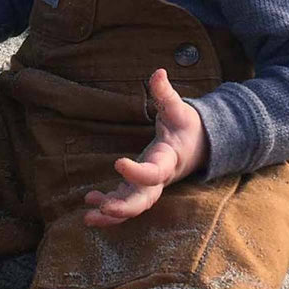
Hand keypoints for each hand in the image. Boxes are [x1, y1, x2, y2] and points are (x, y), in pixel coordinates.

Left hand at [83, 68, 208, 226]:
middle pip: (144, 200)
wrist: (199, 146)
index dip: (138, 172)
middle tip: (105, 207)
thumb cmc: (186, 126)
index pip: (154, 172)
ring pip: (133, 207)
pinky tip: (90, 209)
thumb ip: (165, 93)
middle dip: (125, 206)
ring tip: (88, 216)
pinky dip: (109, 210)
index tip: (118, 163)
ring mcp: (150, 186)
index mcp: (168, 159)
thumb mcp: (178, 108)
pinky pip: (126, 204)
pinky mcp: (140, 188)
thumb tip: (158, 72)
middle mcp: (159, 178)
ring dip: (112, 214)